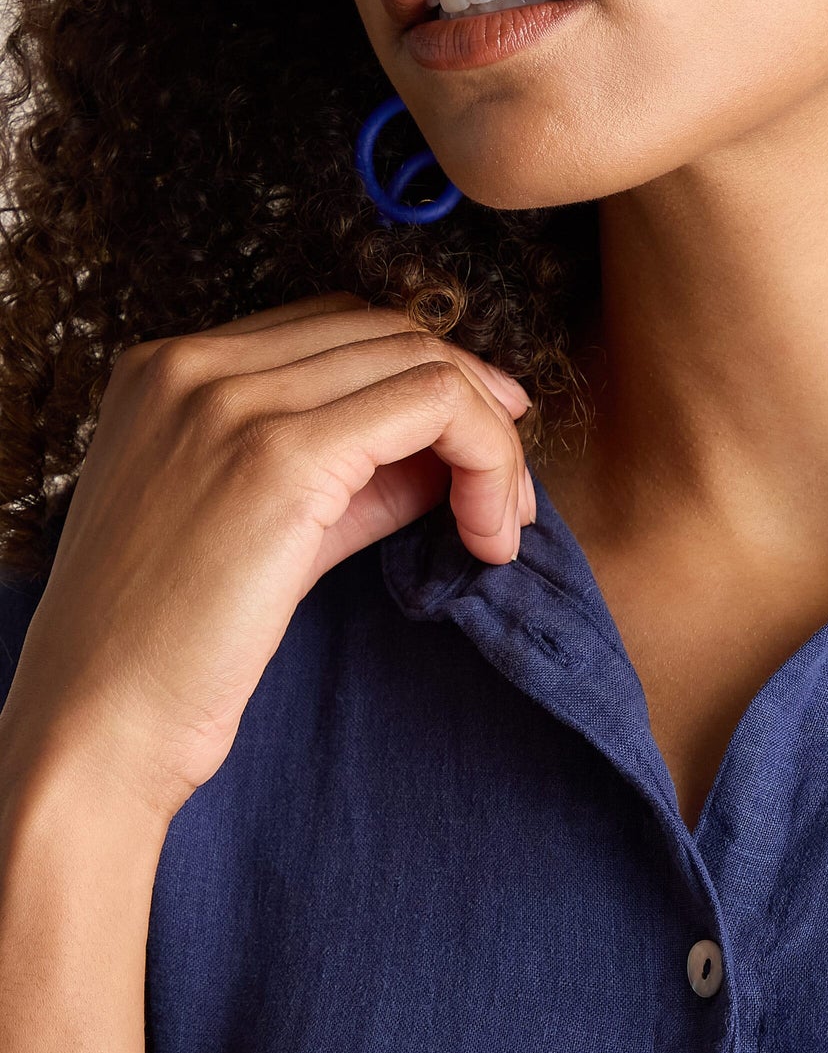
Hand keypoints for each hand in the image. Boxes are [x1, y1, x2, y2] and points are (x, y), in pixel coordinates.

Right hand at [0, 291, 535, 821]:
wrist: (97, 725)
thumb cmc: (168, 649)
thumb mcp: (263, 529)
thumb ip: (347, 475)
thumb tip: (447, 457)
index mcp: (169, 369)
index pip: (338, 327)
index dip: (426, 380)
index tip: (474, 450)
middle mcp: (192, 365)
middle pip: (388, 332)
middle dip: (474, 406)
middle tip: (505, 495)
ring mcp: (231, 401)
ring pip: (423, 361)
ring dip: (491, 440)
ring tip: (499, 525)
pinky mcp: (278, 455)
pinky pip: (435, 405)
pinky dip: (489, 459)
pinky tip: (489, 535)